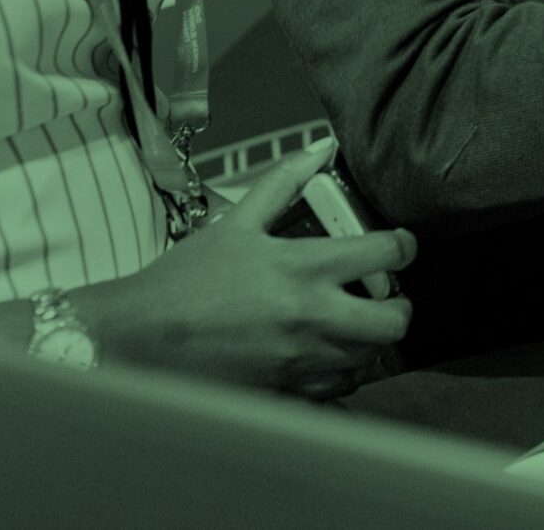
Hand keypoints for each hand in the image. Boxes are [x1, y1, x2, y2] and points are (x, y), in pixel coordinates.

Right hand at [74, 137, 414, 399]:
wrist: (139, 337)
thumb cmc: (184, 279)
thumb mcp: (235, 222)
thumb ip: (282, 184)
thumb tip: (319, 150)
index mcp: (302, 268)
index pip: (385, 254)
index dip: (403, 246)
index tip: (399, 246)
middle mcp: (311, 318)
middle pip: (394, 321)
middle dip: (400, 306)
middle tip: (386, 295)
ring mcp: (301, 361)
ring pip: (371, 359)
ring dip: (372, 340)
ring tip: (355, 323)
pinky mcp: (286, 394)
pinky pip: (338, 389)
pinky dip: (343, 372)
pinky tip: (326, 354)